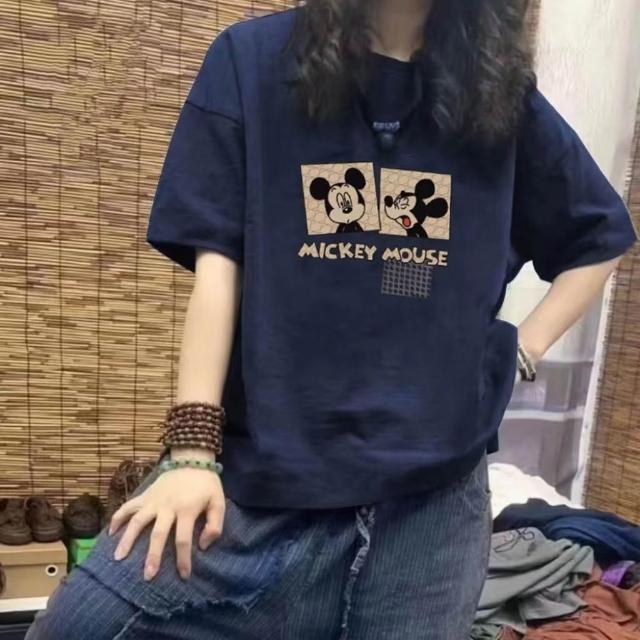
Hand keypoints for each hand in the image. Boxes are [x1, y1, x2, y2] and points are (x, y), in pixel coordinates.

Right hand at [108, 467, 224, 580]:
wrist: (192, 459)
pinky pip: (128, 506)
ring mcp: (154, 500)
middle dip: (152, 556)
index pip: (184, 539)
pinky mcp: (145, 495)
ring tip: (118, 558)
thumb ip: (215, 525)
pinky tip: (110, 533)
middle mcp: (168, 507)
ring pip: (138, 521)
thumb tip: (203, 546)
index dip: (183, 559)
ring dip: (127, 539)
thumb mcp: (218, 502)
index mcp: (187, 509)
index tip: (183, 576)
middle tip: (147, 576)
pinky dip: (118, 518)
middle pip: (158, 534)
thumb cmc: (206, 485)